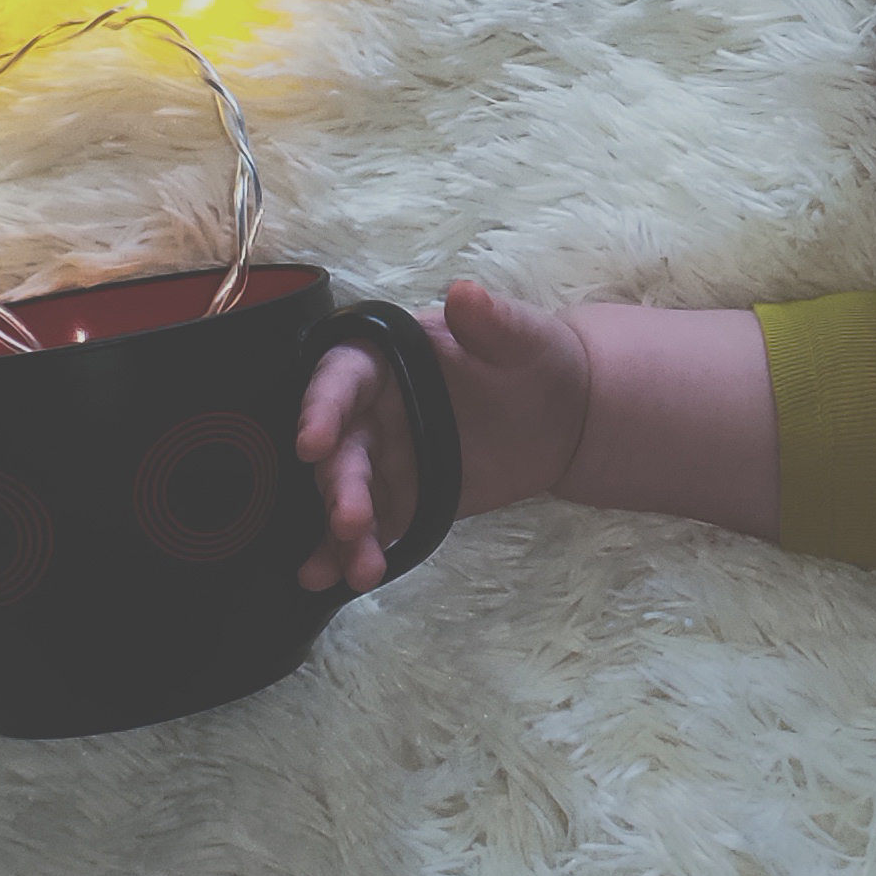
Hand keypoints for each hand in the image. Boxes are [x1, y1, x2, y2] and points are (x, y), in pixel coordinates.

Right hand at [291, 278, 591, 590]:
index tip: (313, 440)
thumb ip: (491, 320)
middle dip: (339, 486)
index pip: (341, 380)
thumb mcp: (521, 337)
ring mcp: (381, 460)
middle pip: (339, 449)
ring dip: (342, 533)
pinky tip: (336, 581)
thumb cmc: (533, 359)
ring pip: (346, 497)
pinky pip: (370, 529)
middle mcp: (370, 411)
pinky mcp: (400, 500)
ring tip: (358, 569)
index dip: (322, 408)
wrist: (562, 415)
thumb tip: (464, 295)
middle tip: (351, 520)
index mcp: (386, 361)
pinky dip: (349, 554)